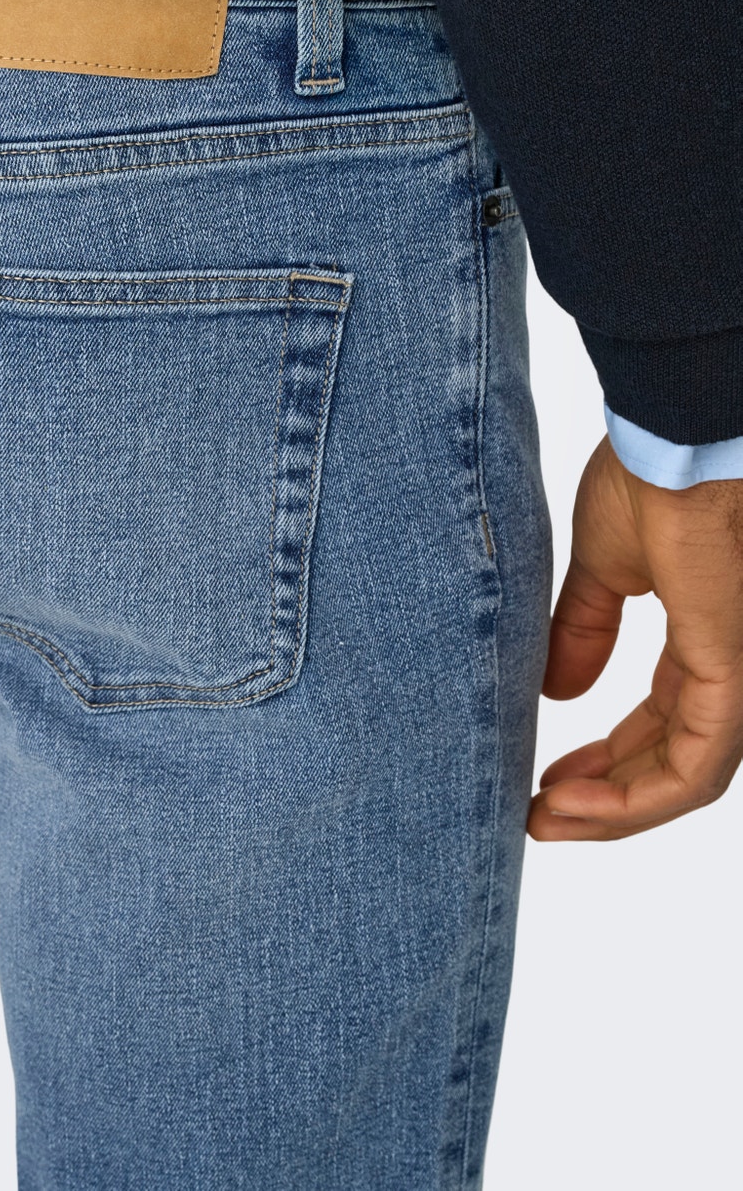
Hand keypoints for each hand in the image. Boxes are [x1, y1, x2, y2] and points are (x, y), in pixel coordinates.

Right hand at [528, 438, 742, 840]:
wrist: (672, 444)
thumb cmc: (647, 480)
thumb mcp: (602, 568)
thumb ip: (584, 630)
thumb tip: (557, 689)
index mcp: (701, 638)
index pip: (661, 724)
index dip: (606, 761)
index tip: (546, 780)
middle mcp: (725, 666)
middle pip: (671, 762)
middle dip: (605, 796)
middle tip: (541, 815)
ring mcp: (734, 676)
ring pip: (684, 779)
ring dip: (614, 811)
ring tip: (549, 819)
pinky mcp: (732, 679)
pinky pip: (695, 770)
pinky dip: (636, 799)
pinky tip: (578, 802)